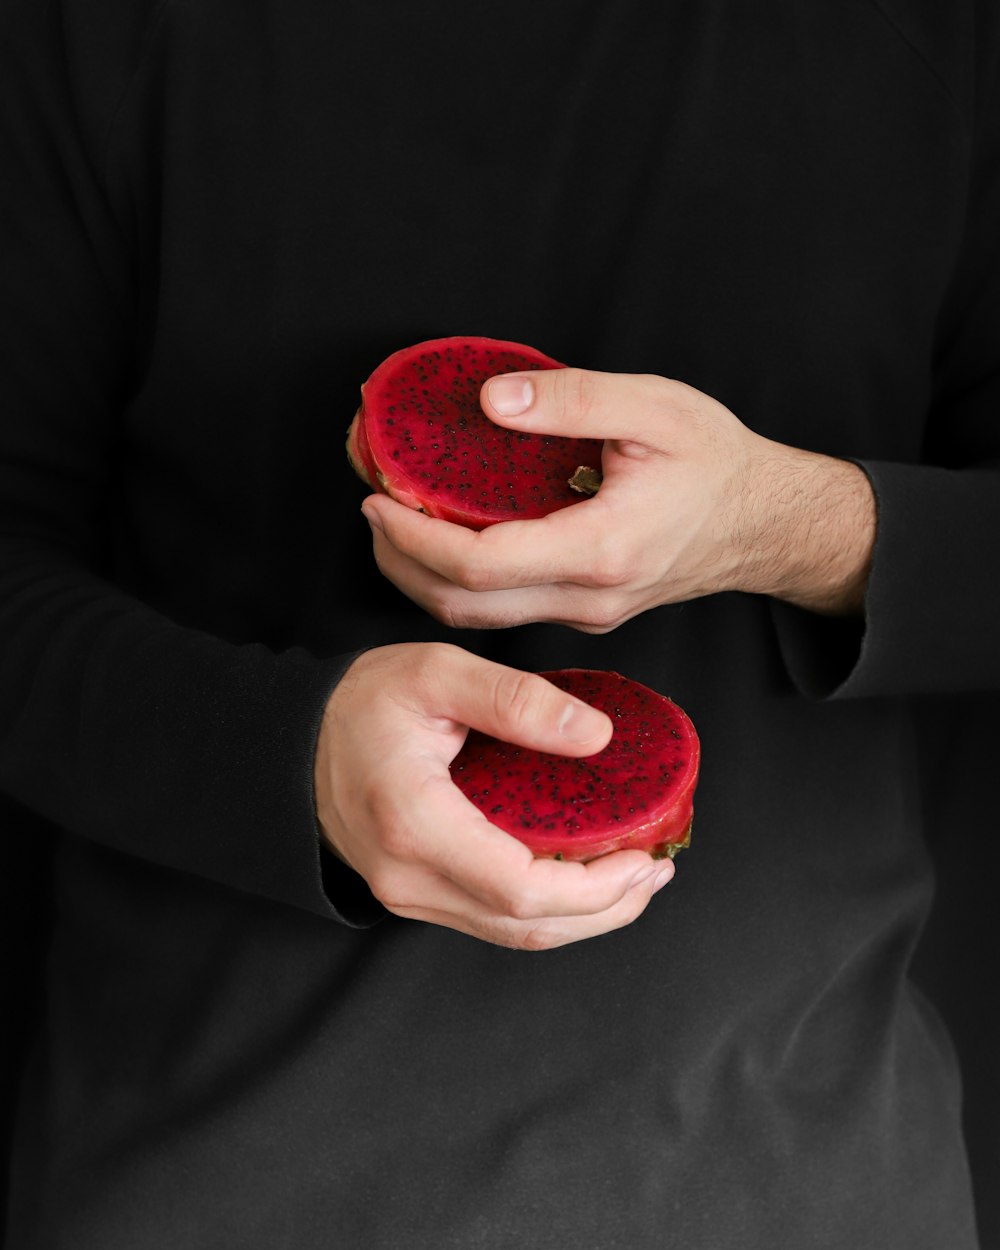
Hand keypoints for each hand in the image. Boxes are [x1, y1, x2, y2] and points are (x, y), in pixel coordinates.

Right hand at [314, 643, 673, 947]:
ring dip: (582, 918)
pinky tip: (581, 880)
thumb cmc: (360, 703)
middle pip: (526, 926)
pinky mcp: (413, 894)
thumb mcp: (437, 674)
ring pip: (511, 934)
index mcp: (415, 823)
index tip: (645, 858)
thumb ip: (516, 700)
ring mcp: (407, 894)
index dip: (596, 887)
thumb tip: (597, 735)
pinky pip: (490, 919)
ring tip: (635, 881)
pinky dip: (546, 910)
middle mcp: (408, 877)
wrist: (291, 739)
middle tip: (656, 872)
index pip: (521, 888)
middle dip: (605, 909)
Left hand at [360, 368, 875, 631]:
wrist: (765, 522)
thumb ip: (571, 399)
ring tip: (394, 525)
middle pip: (464, 605)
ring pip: (480, 618)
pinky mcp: (587, 612)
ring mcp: (587, 613)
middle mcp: (589, 597)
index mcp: (601, 548)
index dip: (413, 534)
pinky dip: (462, 582)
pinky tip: (448, 538)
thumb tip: (489, 401)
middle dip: (400, 562)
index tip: (377, 496)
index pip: (479, 562)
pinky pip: (507, 610)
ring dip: (424, 579)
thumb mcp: (654, 406)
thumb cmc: (715, 461)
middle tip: (371, 509)